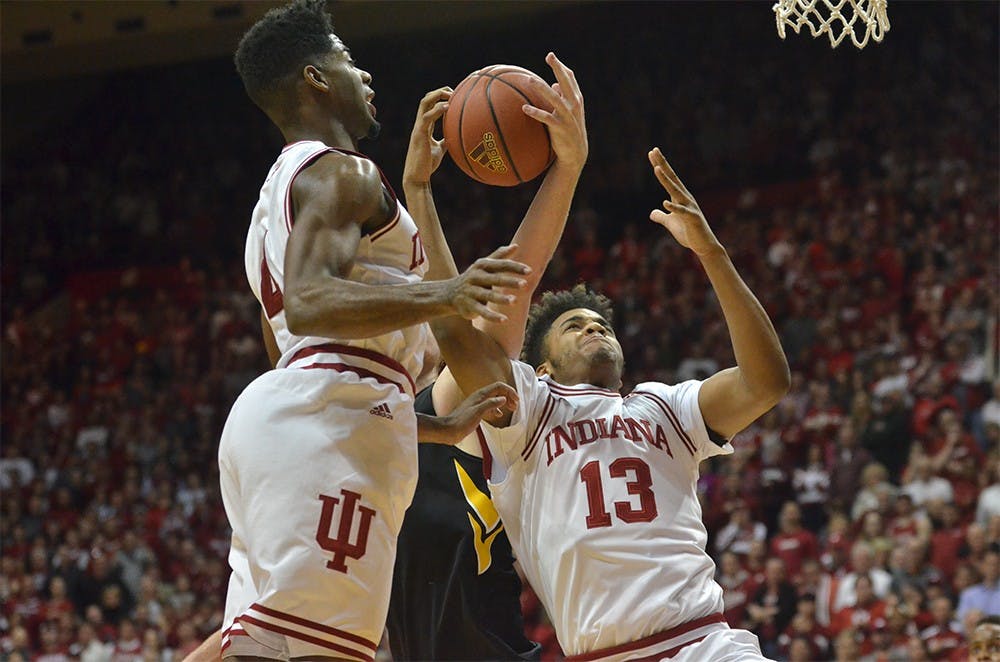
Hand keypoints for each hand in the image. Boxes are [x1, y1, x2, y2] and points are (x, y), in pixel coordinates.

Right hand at [403, 87, 450, 186]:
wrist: (417, 176)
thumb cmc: (427, 165)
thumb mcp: (439, 150)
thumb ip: (445, 141)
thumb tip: (455, 136)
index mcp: (424, 126)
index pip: (430, 105)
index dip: (440, 97)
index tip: (454, 96)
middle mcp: (420, 124)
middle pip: (426, 100)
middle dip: (439, 92)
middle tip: (453, 91)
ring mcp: (418, 128)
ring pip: (424, 103)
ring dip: (437, 95)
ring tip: (450, 94)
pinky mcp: (419, 134)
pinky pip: (427, 117)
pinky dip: (437, 110)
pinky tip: (447, 107)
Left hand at [436, 381, 518, 443]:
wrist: (449, 430)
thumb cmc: (461, 421)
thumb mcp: (478, 412)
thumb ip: (491, 404)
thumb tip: (503, 399)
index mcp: (481, 395)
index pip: (499, 386)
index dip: (509, 391)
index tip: (516, 400)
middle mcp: (480, 398)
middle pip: (498, 391)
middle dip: (508, 396)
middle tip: (515, 405)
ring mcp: (478, 404)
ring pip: (495, 399)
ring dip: (504, 402)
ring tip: (511, 409)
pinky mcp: (476, 412)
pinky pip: (490, 408)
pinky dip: (497, 409)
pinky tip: (499, 415)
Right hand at [448, 245, 530, 322]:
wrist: (448, 293)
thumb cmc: (473, 278)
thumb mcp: (483, 265)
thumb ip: (499, 256)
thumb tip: (516, 246)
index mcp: (482, 266)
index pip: (501, 265)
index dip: (515, 267)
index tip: (529, 271)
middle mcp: (476, 277)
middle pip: (495, 279)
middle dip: (510, 281)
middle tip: (525, 284)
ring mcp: (471, 291)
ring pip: (488, 295)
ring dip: (501, 298)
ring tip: (515, 301)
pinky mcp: (468, 305)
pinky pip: (481, 311)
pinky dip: (492, 316)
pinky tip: (504, 320)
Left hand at [521, 52, 587, 171]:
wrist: (575, 153)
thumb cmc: (569, 130)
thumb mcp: (568, 113)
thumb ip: (562, 98)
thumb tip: (553, 85)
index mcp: (576, 99)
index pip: (570, 78)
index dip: (561, 66)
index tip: (551, 56)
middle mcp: (574, 105)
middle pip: (566, 82)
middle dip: (558, 68)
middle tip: (549, 56)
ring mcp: (567, 116)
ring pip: (554, 98)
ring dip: (541, 88)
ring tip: (529, 80)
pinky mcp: (560, 128)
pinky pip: (546, 118)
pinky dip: (535, 112)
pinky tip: (524, 108)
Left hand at [647, 148, 723, 256]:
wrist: (703, 245)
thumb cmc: (688, 233)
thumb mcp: (670, 223)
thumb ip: (661, 217)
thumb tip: (652, 213)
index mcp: (679, 197)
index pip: (668, 178)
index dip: (659, 165)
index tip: (651, 153)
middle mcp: (685, 198)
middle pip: (672, 178)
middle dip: (662, 164)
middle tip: (654, 150)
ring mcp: (689, 207)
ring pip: (676, 191)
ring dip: (666, 180)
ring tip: (657, 169)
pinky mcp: (692, 219)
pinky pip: (682, 212)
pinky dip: (674, 207)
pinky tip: (665, 202)